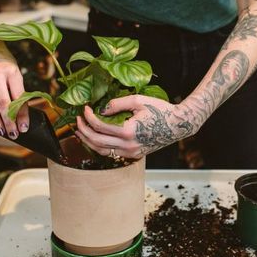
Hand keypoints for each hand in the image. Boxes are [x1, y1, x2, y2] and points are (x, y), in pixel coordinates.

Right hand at [0, 39, 28, 138]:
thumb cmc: (5, 66)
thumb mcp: (15, 74)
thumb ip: (17, 91)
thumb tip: (21, 119)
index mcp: (12, 72)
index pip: (19, 97)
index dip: (22, 115)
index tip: (24, 128)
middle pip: (3, 102)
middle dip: (9, 121)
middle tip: (13, 135)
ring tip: (0, 132)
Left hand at [76, 95, 197, 159]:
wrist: (178, 125)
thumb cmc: (161, 111)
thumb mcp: (138, 101)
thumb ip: (117, 104)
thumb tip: (101, 109)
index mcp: (128, 132)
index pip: (99, 127)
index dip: (88, 117)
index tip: (85, 109)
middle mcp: (128, 145)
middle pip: (97, 142)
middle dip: (83, 131)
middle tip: (78, 121)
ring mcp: (131, 153)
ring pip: (102, 152)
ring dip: (89, 142)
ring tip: (82, 132)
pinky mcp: (134, 155)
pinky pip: (112, 154)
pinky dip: (101, 147)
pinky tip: (97, 139)